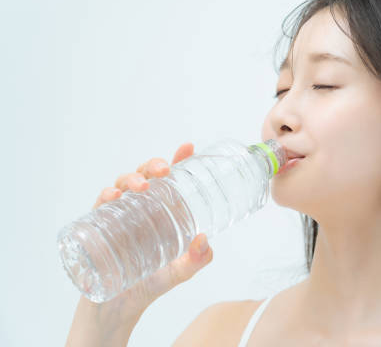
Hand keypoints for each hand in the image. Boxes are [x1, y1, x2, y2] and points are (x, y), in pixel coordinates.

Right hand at [83, 142, 212, 323]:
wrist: (120, 307)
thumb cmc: (151, 283)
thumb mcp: (179, 272)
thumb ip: (196, 260)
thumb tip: (205, 241)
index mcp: (163, 210)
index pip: (171, 180)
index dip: (179, 160)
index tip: (188, 147)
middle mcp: (142, 208)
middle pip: (147, 175)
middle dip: (153, 165)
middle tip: (165, 170)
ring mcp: (120, 215)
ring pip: (123, 184)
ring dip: (131, 178)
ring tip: (142, 185)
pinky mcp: (99, 226)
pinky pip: (99, 204)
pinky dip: (105, 196)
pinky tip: (113, 197)